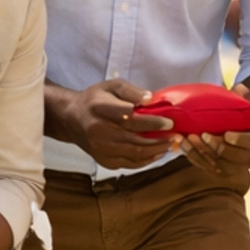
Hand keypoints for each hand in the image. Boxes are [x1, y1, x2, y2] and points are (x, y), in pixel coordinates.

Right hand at [50, 79, 176, 170]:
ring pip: (135, 154)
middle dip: (160, 139)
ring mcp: (101, 149)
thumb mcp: (112, 86)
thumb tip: (152, 99)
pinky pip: (130, 163)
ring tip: (171, 144)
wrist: (72, 119)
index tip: (170, 122)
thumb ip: (132, 92)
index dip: (152, 122)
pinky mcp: (104, 160)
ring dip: (156, 151)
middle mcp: (99, 131)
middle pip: (136, 140)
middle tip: (177, 136)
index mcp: (101, 109)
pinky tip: (157, 153)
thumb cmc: (95, 100)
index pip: (131, 119)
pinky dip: (146, 160)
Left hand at [177, 97, 249, 175]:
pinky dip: (194, 157)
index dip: (240, 140)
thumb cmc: (247, 113)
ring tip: (188, 139)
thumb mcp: (249, 102)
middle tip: (203, 135)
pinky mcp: (222, 171)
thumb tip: (239, 88)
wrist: (247, 130)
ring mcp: (238, 166)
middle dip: (217, 147)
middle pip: (235, 157)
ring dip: (202, 153)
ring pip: (220, 166)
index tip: (227, 134)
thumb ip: (244, 96)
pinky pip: (208, 167)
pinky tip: (183, 144)